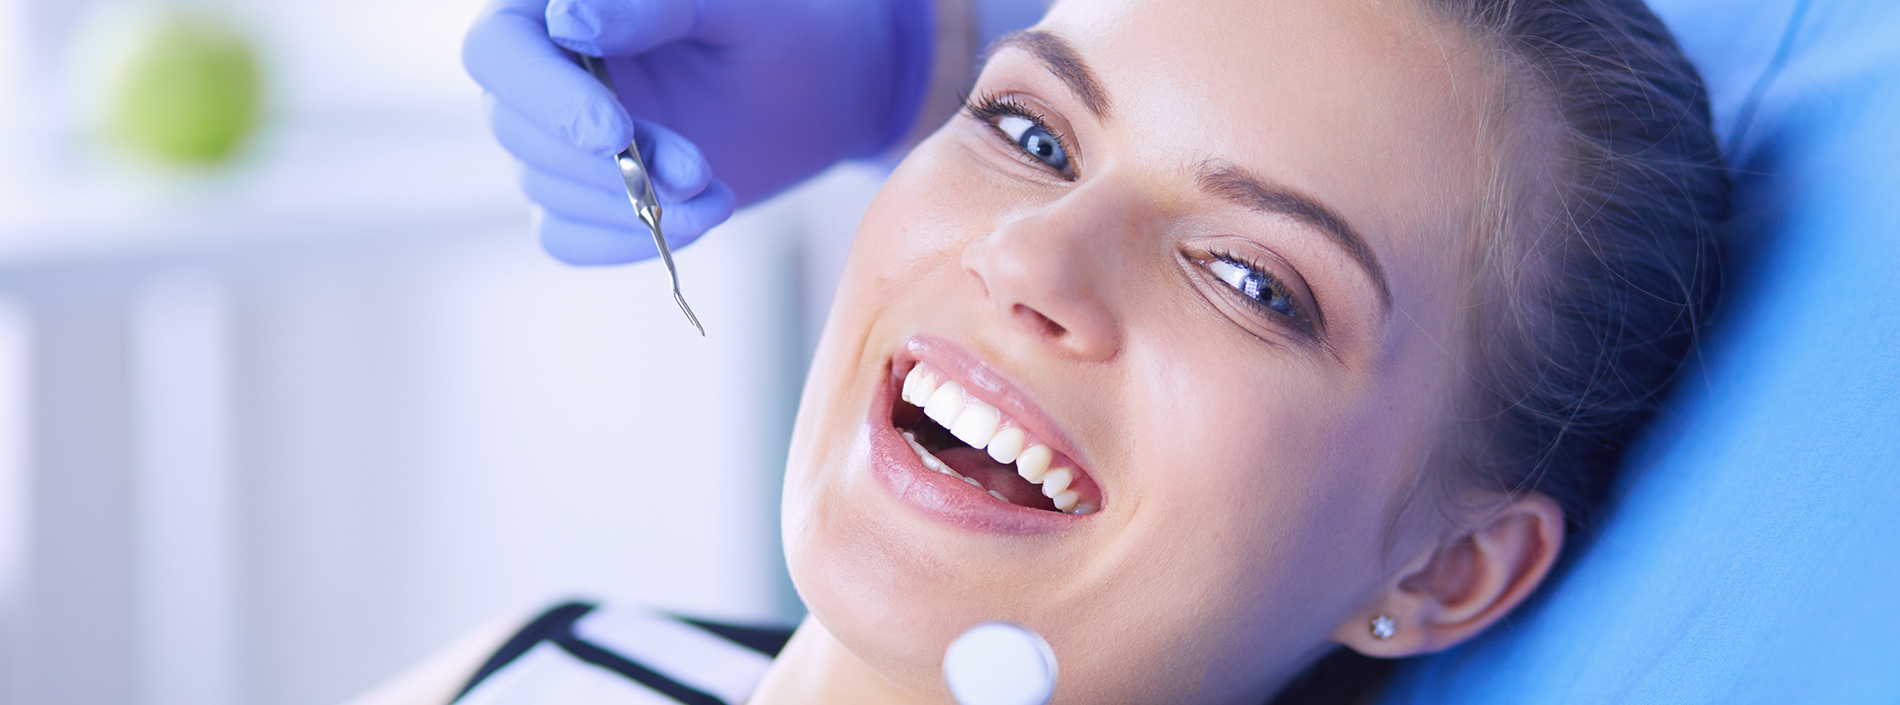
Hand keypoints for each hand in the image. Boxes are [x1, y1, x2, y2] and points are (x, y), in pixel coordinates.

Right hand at [463, 0, 935, 264]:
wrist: (822, 89)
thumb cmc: (777, 27)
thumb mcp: (730, 7)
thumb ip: (652, 6)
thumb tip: (568, 20)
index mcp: (552, 10)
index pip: (497, 53)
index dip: (544, 97)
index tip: (613, 131)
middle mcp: (543, 75)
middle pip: (518, 131)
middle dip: (608, 165)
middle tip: (697, 169)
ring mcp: (559, 142)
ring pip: (546, 189)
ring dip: (630, 205)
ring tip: (715, 193)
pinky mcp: (587, 199)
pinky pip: (567, 238)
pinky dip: (623, 242)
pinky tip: (693, 223)